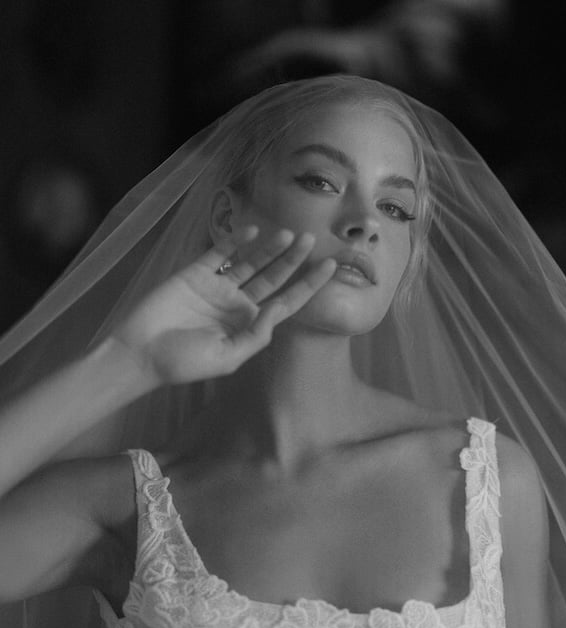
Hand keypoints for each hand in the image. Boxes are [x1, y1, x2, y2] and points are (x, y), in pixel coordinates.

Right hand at [110, 227, 335, 386]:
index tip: (331, 267)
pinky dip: (234, 242)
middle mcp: (238, 304)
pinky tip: (252, 232)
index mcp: (249, 325)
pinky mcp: (195, 274)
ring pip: (251, 263)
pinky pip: (219, 254)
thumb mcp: (228, 357)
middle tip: (312, 239)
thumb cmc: (183, 363)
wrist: (139, 353)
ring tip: (290, 234)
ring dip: (270, 248)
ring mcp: (218, 287)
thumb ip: (256, 335)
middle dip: (294, 259)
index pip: (287, 302)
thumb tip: (280, 309)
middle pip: (274, 277)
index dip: (309, 285)